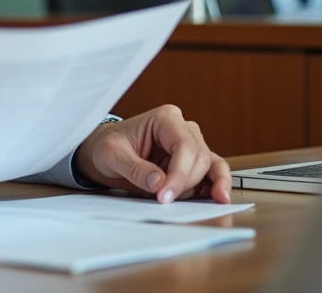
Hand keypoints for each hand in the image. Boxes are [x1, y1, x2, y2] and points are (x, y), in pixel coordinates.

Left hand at [73, 105, 231, 204]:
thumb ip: (135, 169)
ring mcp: (189, 144)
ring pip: (210, 165)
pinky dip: (214, 186)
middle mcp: (182, 128)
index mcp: (164, 118)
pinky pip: (211, 173)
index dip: (179, 174)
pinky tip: (217, 198)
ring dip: (208, 185)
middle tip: (165, 200)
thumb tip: (159, 183)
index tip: (164, 196)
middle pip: (199, 157)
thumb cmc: (107, 146)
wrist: (103, 151)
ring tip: (214, 202)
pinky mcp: (190, 162)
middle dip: (186, 182)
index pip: (184, 146)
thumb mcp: (112, 155)